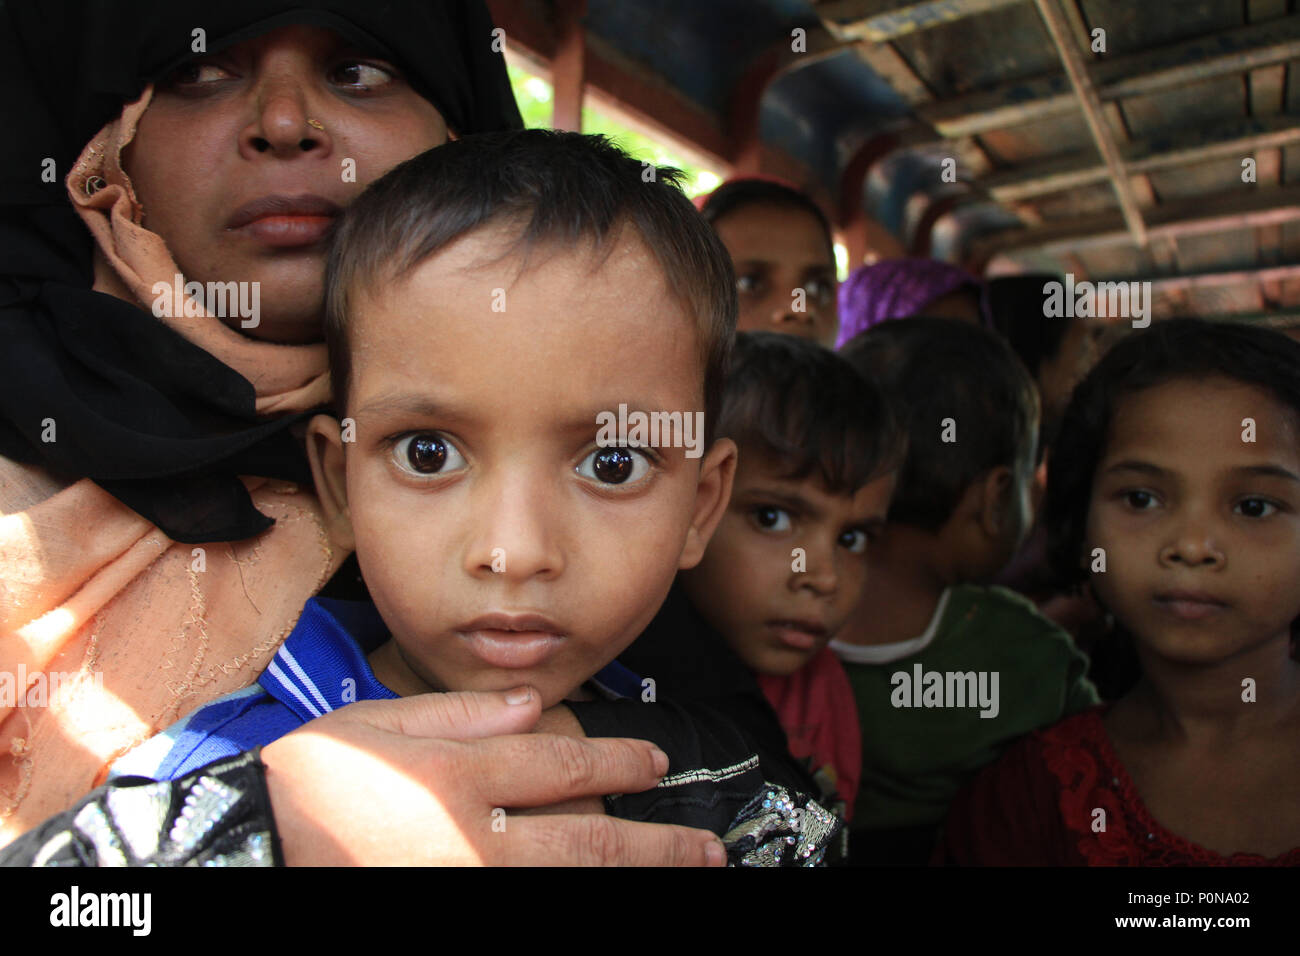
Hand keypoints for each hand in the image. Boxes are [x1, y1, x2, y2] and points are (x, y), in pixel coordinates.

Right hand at [261, 686, 725, 865]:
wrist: (252, 847)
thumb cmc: (309, 783)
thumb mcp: (377, 721)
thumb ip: (458, 711)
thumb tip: (527, 704)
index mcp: (458, 775)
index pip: (561, 767)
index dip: (619, 764)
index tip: (655, 762)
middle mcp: (475, 837)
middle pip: (588, 842)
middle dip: (657, 845)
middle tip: (706, 849)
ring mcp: (469, 883)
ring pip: (572, 884)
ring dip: (633, 880)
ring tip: (685, 878)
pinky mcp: (453, 907)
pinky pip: (530, 909)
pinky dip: (578, 900)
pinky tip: (607, 897)